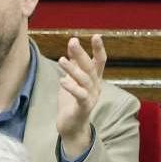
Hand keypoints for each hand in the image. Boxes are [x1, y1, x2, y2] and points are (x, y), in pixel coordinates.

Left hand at [56, 34, 106, 159]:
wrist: (71, 126)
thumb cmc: (71, 102)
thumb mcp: (72, 80)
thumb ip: (74, 65)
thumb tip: (72, 46)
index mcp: (94, 79)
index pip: (99, 61)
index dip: (98, 49)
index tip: (95, 35)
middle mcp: (96, 87)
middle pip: (90, 67)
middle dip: (82, 54)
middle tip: (73, 41)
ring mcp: (91, 97)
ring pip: (84, 80)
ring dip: (73, 69)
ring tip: (61, 60)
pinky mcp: (83, 107)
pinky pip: (80, 96)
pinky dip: (71, 88)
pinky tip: (62, 81)